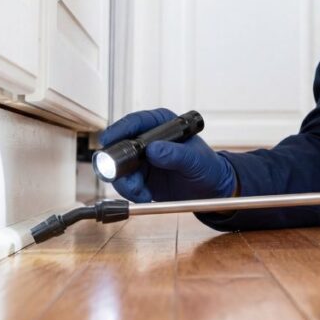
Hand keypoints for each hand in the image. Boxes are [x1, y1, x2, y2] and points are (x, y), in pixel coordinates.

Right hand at [99, 108, 235, 202]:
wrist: (210, 188)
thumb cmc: (207, 166)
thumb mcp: (195, 160)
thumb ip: (176, 154)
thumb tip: (154, 150)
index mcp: (161, 125)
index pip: (135, 123)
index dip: (119, 130)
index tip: (109, 140)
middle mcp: (147, 140)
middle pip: (119, 146)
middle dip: (118, 165)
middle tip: (129, 179)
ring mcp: (141, 159)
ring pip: (119, 168)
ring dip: (126, 183)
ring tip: (142, 193)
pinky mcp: (140, 176)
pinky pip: (126, 183)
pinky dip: (132, 192)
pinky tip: (146, 196)